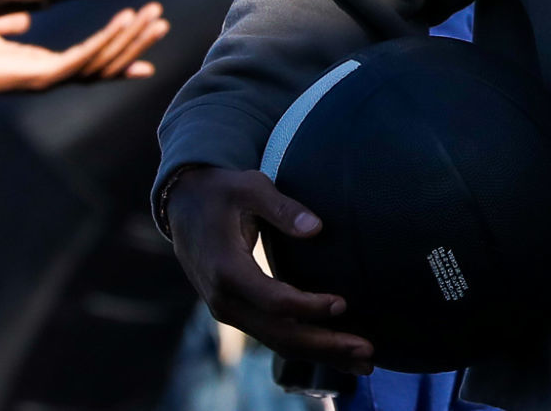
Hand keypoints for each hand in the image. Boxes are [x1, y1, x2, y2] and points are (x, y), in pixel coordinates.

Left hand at [0, 4, 169, 109]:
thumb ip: (11, 23)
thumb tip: (23, 15)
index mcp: (42, 65)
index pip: (92, 60)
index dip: (122, 52)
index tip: (148, 46)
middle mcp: (50, 74)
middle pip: (108, 62)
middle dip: (138, 41)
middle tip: (163, 19)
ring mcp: (48, 78)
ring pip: (104, 60)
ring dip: (132, 38)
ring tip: (155, 15)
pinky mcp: (40, 77)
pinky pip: (84, 58)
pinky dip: (109, 39)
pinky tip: (126, 19)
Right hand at [166, 167, 371, 373]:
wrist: (183, 207)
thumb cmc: (222, 192)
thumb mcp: (250, 187)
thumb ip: (282, 208)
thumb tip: (317, 228)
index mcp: (227, 269)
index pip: (273, 300)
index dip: (309, 307)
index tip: (343, 303)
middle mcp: (225, 299)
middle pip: (279, 334)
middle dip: (325, 346)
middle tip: (367, 355)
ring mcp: (229, 310)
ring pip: (277, 341)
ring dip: (321, 353)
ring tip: (362, 363)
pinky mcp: (238, 312)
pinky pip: (272, 335)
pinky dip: (304, 346)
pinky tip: (335, 351)